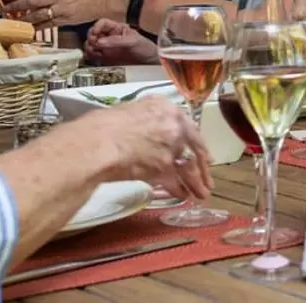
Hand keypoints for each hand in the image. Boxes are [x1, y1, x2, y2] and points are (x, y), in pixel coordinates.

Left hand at [1, 0, 116, 29]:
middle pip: (30, 1)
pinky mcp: (64, 20)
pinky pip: (46, 24)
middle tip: (3, 9)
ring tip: (11, 20)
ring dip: (22, 18)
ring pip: (36, 14)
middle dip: (14, 6)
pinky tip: (28, 29)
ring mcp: (60, 8)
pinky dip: (36, 27)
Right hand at [77, 96, 212, 199]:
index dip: (195, 142)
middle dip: (203, 166)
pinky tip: (183, 197)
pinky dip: (180, 191)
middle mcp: (173, 125)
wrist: (97, 143)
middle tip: (208, 179)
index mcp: (165, 108)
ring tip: (202, 194)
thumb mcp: (129, 111)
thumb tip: (146, 128)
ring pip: (189, 168)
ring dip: (197, 183)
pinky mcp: (164, 169)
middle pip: (195, 147)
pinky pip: (176, 183)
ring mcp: (171, 148)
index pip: (187, 126)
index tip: (201, 152)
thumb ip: (146, 119)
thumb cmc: (102, 126)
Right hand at [85, 18, 157, 64]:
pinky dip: (91, 56)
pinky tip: (96, 58)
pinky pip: (93, 56)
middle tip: (94, 45)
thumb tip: (99, 42)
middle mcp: (109, 36)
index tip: (95, 34)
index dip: (97, 27)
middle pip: (93, 33)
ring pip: (91, 45)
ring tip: (95, 53)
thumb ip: (115, 41)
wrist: (149, 63)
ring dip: (89, 48)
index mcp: (116, 28)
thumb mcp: (132, 41)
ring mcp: (107, 47)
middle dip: (91, 38)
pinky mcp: (105, 58)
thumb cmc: (144, 48)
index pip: (102, 23)